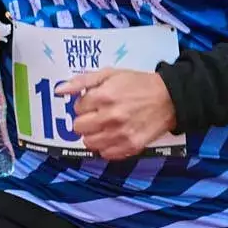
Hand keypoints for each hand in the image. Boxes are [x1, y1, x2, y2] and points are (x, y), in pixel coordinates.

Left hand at [56, 69, 176, 160]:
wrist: (169, 99)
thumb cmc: (138, 84)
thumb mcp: (111, 74)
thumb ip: (83, 80)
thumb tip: (59, 90)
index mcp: (104, 96)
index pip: (77, 107)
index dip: (84, 104)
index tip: (95, 101)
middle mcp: (110, 117)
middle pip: (79, 127)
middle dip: (85, 120)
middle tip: (97, 114)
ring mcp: (120, 134)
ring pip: (89, 143)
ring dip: (93, 135)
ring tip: (104, 126)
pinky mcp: (130, 147)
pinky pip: (105, 154)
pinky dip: (106, 146)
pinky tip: (113, 136)